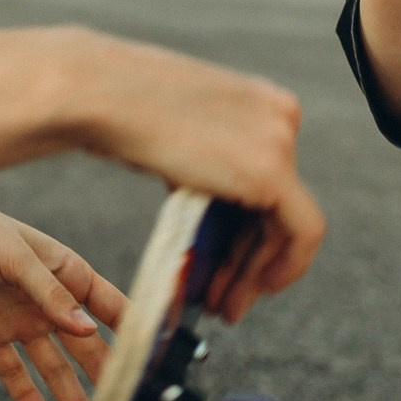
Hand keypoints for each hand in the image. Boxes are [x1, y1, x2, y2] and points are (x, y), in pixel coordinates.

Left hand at [0, 187, 129, 400]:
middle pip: (85, 345)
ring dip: (70, 394)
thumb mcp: (16, 257)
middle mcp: (47, 300)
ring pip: (53, 365)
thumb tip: (88, 330)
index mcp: (64, 271)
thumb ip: (50, 295)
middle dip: (105, 374)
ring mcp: (19, 320)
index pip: (108, 306)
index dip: (132, 330)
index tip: (154, 358)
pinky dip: (26, 395)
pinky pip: (13, 371)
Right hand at [64, 36, 325, 323]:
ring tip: (226, 306)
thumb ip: (204, 166)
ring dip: (256, 271)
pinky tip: (260, 290)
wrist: (98, 94)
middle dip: (251, 259)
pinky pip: (302, 232)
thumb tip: (208, 214)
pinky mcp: (272, 171)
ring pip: (287, 224)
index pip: (268, 180)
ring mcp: (280, 141)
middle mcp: (279, 116)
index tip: (231, 264)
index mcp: (258, 101)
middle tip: (228, 298)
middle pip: (275, 206)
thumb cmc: (116, 107)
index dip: (250, 230)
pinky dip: (285, 266)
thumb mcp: (176, 134)